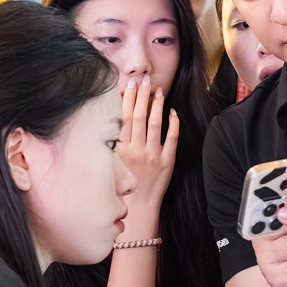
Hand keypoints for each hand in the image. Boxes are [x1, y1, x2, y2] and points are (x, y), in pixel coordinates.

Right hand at [116, 75, 178, 223]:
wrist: (138, 207)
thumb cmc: (124, 184)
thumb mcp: (114, 162)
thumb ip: (115, 141)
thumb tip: (118, 118)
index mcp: (120, 149)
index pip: (124, 117)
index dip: (128, 98)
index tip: (130, 84)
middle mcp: (135, 150)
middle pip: (138, 116)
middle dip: (142, 95)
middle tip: (145, 79)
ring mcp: (152, 155)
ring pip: (155, 124)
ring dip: (156, 105)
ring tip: (158, 90)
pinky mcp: (167, 161)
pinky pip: (172, 138)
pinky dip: (173, 123)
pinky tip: (173, 112)